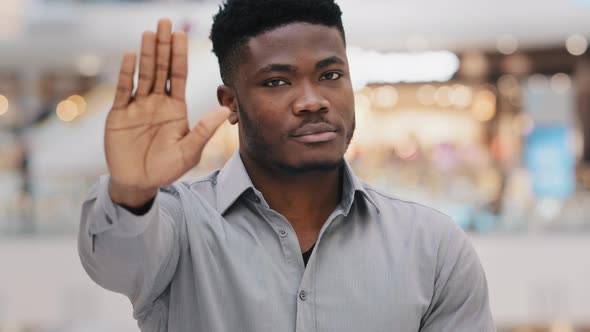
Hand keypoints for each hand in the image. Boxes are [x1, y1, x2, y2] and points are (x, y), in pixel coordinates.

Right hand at [105, 19, 228, 206]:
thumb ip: (204, 130)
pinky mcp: (119, 114)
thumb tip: (224, 110)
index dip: (180, 55)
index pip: (178, 76)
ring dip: (147, 54)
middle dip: (163, 46)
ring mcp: (138, 106)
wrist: (139, 183)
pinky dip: (127, 74)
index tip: (181, 35)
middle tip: (165, 22)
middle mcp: (157, 102)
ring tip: (150, 32)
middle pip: (161, 69)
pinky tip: (132, 56)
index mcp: (175, 108)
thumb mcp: (189, 151)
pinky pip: (124, 90)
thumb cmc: (167, 168)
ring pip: (144, 74)